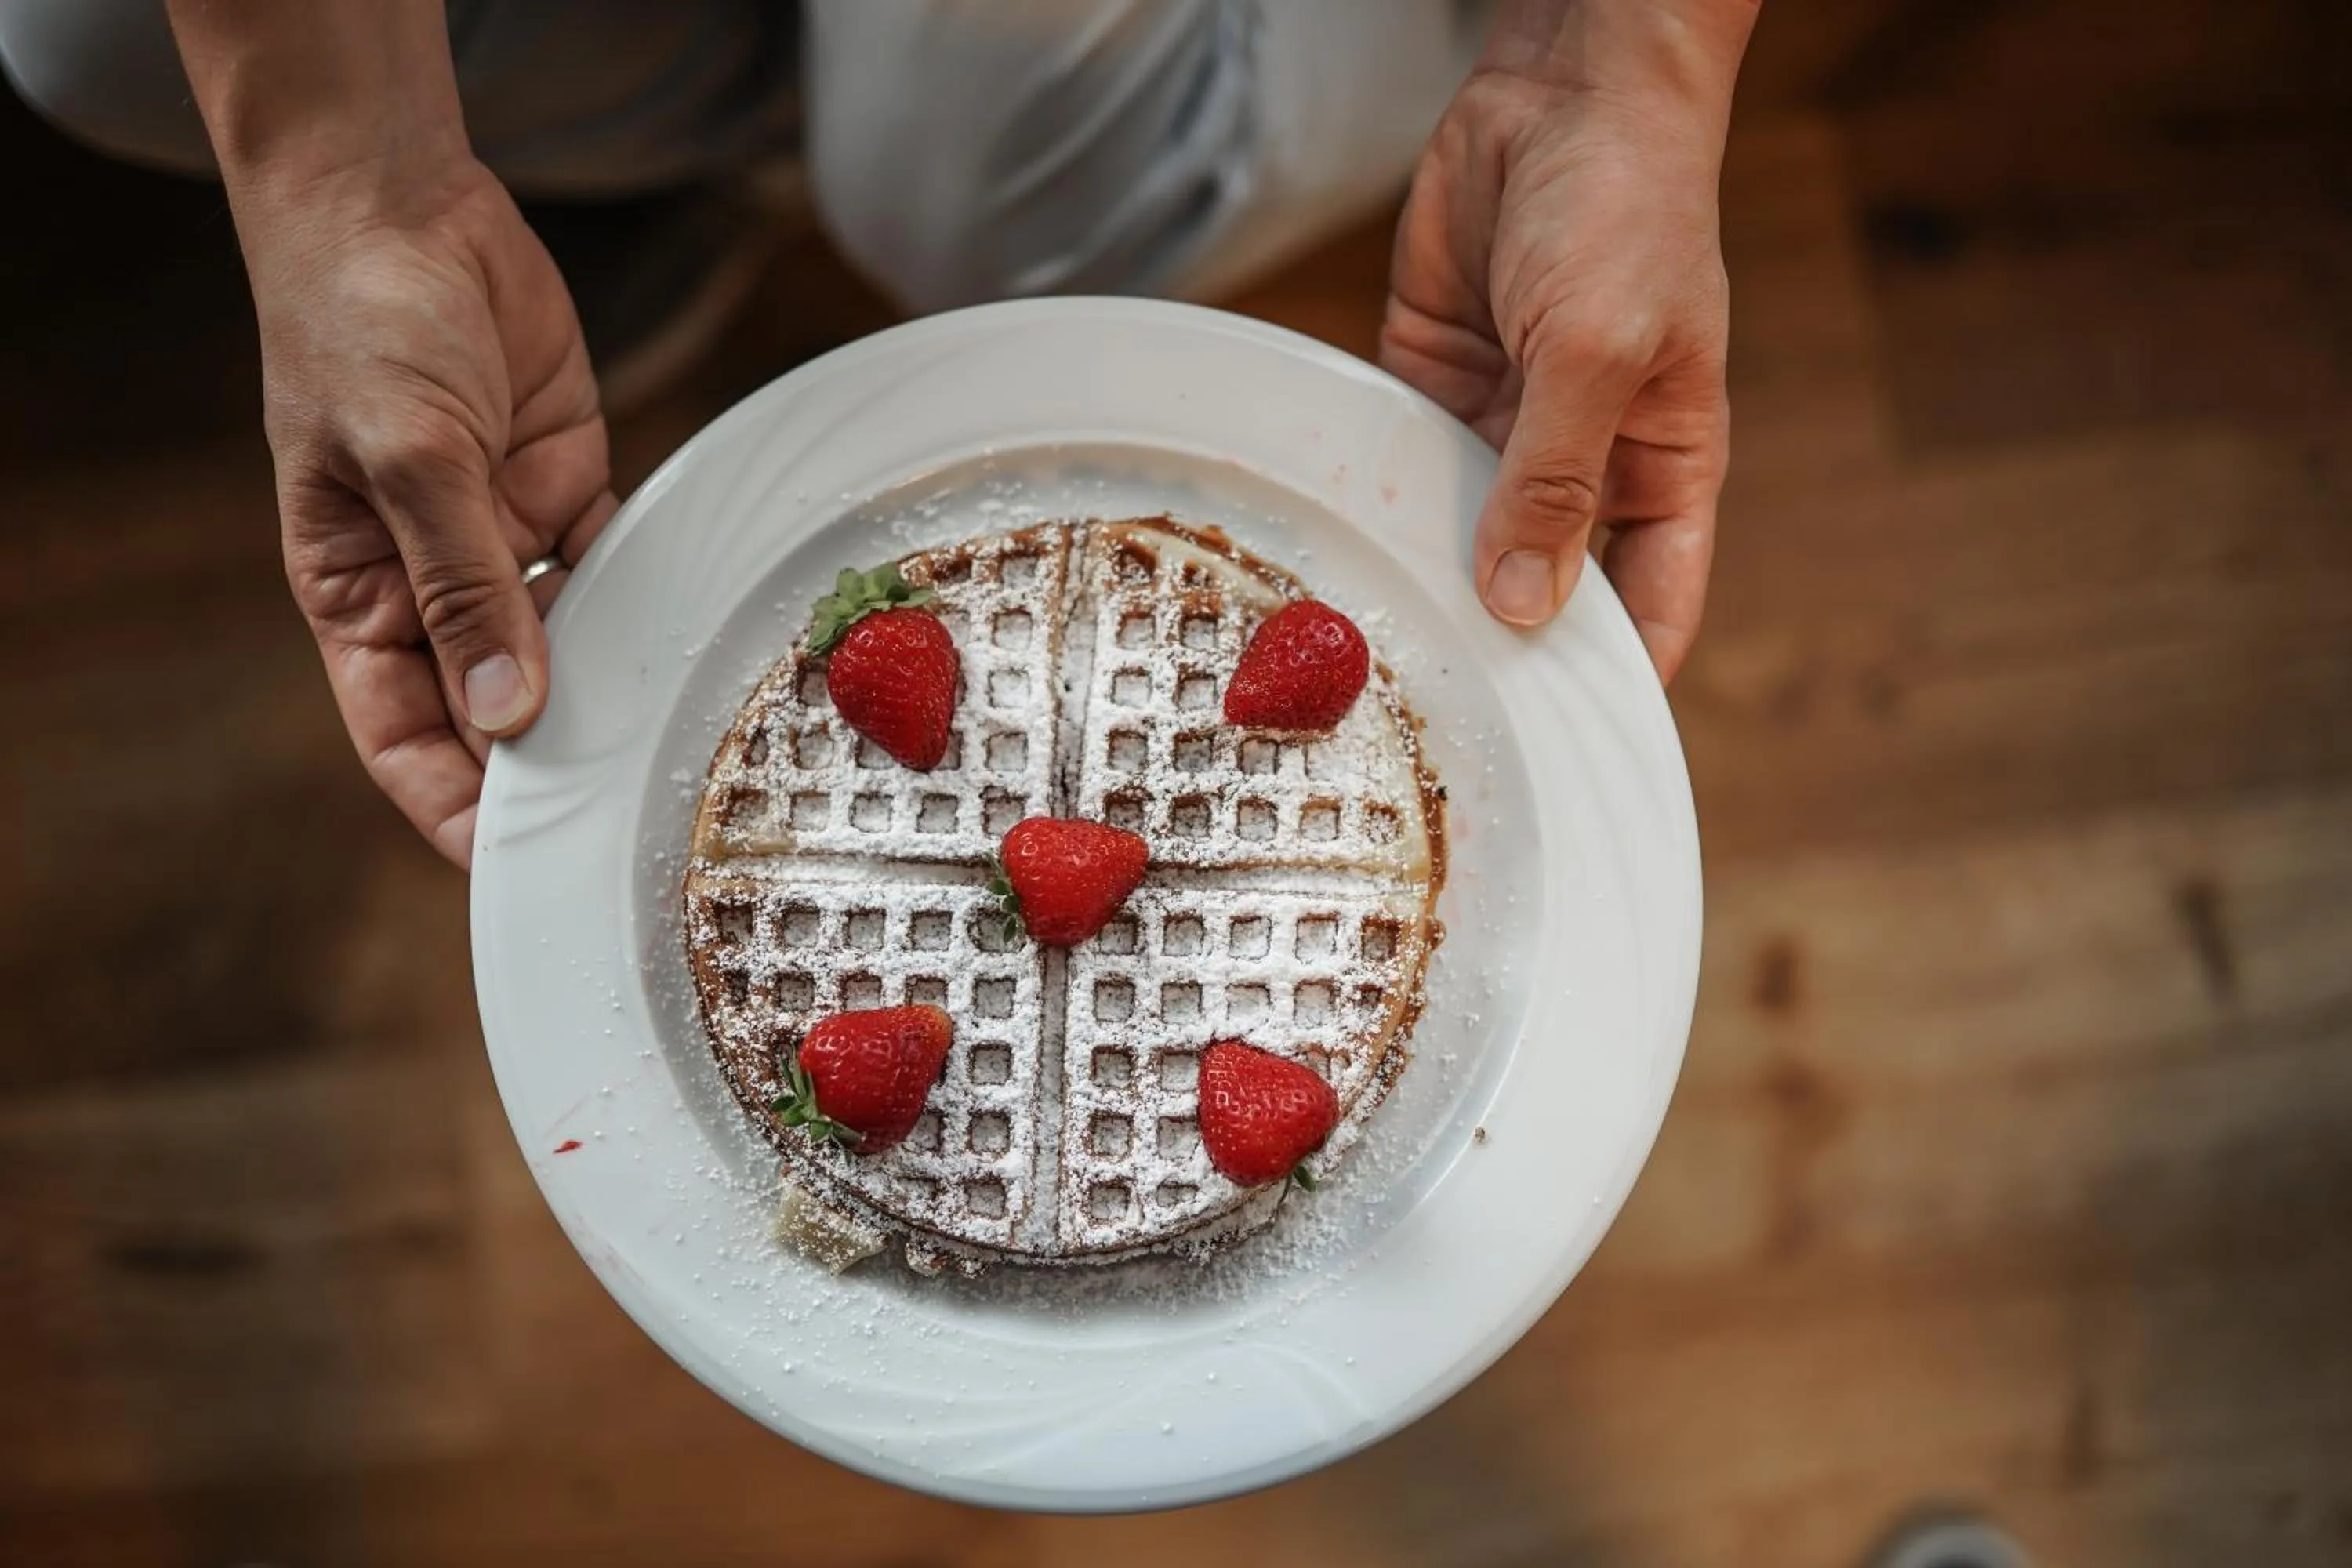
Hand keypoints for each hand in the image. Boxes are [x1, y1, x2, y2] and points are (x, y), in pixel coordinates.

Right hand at [242, 160, 615, 865]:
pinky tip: (692, 642)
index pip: (406, 735)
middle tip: (629, 820)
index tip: (522, 863)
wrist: (403, 205)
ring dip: (611, 689)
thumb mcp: (409, 460)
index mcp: (358, 594)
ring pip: (564, 645)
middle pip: (495, 706)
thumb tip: (507, 712)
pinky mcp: (563, 488)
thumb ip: (465, 585)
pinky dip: (647, 603)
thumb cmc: (363, 326)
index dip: (459, 806)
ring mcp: (501, 536)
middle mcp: (431, 581)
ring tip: (677, 748)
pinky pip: (613, 569)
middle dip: (553, 762)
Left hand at [1380, 0, 1751, 679]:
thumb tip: (1521, 602)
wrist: (1561, 90)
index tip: (1562, 749)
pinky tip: (1338, 547)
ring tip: (1371, 648)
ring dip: (1423, 578)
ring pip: (1460, 536)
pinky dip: (1373, 502)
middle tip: (1436, 714)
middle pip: (1541, 588)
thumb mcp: (1602, 353)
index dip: (1613, 681)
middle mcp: (1583, 464)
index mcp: (1663, 469)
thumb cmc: (1629, 206)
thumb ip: (1555, 478)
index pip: (1649, 608)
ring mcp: (1504, 428)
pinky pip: (1400, 467)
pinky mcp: (1434, 386)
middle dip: (1496, 642)